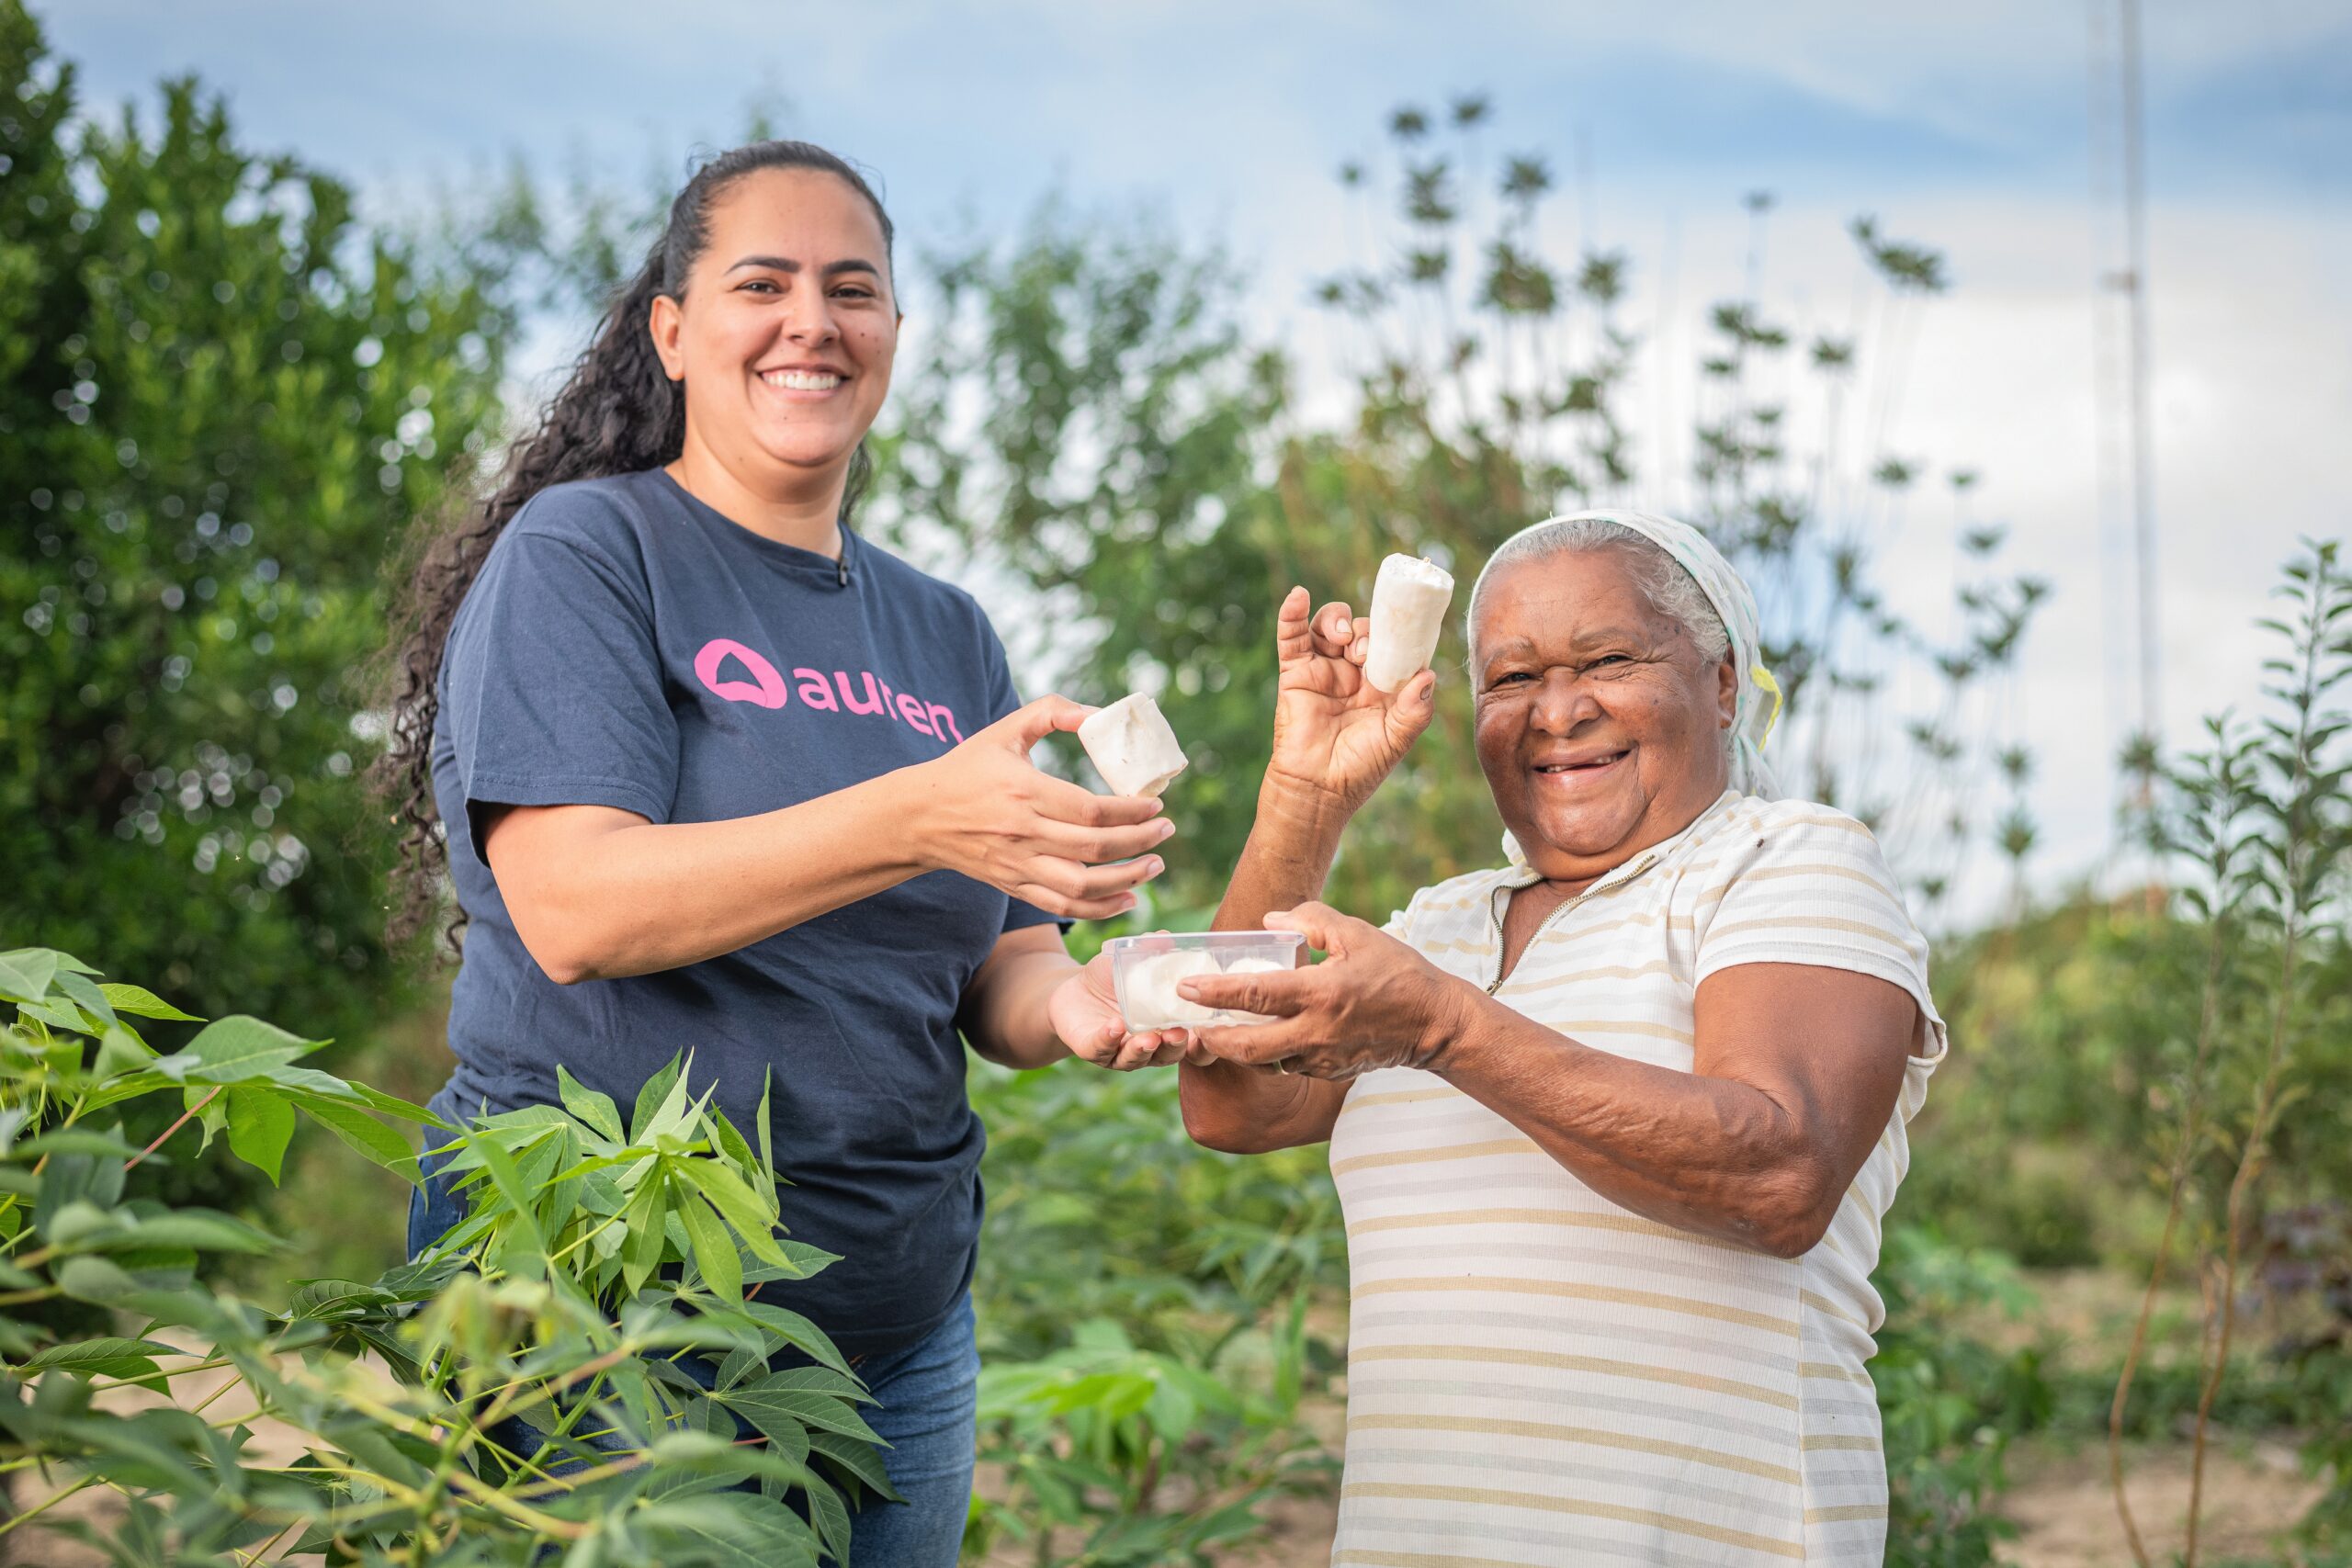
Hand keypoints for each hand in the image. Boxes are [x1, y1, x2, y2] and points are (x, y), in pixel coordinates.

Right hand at [910, 696, 1173, 919]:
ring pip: (1083, 885)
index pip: (1090, 810)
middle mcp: (1022, 833)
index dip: (1130, 811)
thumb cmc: (967, 768)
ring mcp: (1018, 865)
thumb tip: (1097, 713)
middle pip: (1094, 848)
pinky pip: (1063, 906)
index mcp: (1023, 791)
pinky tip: (1128, 897)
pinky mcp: (1014, 885)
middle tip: (1166, 831)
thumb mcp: (1005, 730)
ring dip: (1127, 879)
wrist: (918, 817)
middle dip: (1140, 841)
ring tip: (1155, 865)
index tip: (1156, 805)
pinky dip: (1099, 908)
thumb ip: (1051, 712)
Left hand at [1047, 951, 1202, 1069]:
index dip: (1206, 1044)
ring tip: (1150, 1037)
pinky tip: (1114, 1026)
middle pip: (1169, 1055)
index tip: (1211, 1029)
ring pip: (1136, 1059)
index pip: (1195, 1046)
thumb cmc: (1114, 979)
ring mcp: (1121, 1052)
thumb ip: (1150, 951)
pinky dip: (1109, 1039)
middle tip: (1177, 1033)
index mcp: (1169, 1027)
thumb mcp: (1132, 962)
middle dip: (1175, 1047)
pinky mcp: (1093, 1051)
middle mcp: (1150, 1047)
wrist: (1076, 989)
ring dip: (1144, 1050)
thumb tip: (1165, 937)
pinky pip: (1102, 1050)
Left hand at [1178, 902, 1468, 1079]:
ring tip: (1217, 1031)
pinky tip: (1265, 1036)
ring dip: (1239, 1049)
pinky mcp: (1330, 1071)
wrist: (1435, 1022)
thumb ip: (1312, 920)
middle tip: (1189, 1024)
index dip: (1216, 992)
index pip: (1255, 994)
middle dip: (1212, 1038)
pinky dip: (1271, 1054)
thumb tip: (1270, 919)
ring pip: (1266, 1061)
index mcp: (1320, 993)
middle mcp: (1316, 1031)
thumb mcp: (1358, 933)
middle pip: (1248, 1046)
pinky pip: (1289, 1066)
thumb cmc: (1397, 971)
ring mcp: (1323, 1057)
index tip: (1186, 987)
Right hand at [1264, 586, 1435, 812]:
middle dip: (1368, 631)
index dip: (1399, 632)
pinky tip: (1298, 595)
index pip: (1393, 645)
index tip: (1406, 626)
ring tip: (1343, 637)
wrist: (1319, 790)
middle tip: (1367, 651)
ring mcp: (1324, 670)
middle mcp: (1354, 672)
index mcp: (1383, 684)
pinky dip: (1292, 614)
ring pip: (1330, 626)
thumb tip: (1428, 675)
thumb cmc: (1360, 769)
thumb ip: (1415, 710)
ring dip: (1338, 620)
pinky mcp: (1295, 673)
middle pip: (1362, 629)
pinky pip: (1292, 637)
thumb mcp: (1397, 739)